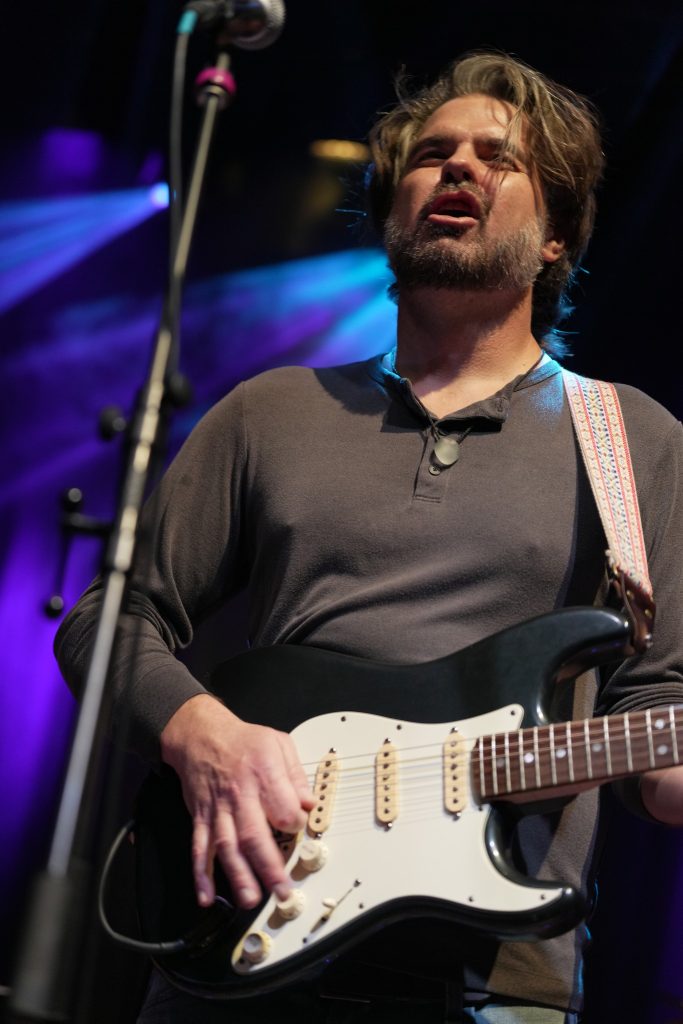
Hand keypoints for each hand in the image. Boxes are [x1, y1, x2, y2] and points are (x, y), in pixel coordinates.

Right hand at [160, 693, 315, 908]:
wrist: (201, 735)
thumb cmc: (243, 740)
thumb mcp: (278, 743)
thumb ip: (296, 776)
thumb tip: (311, 804)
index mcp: (263, 773)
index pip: (284, 808)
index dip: (295, 823)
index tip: (300, 828)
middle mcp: (239, 794)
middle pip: (254, 834)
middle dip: (268, 866)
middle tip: (282, 891)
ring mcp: (218, 809)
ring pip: (226, 846)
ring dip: (237, 875)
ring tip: (250, 898)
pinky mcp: (201, 818)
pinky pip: (199, 848)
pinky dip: (200, 874)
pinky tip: (206, 895)